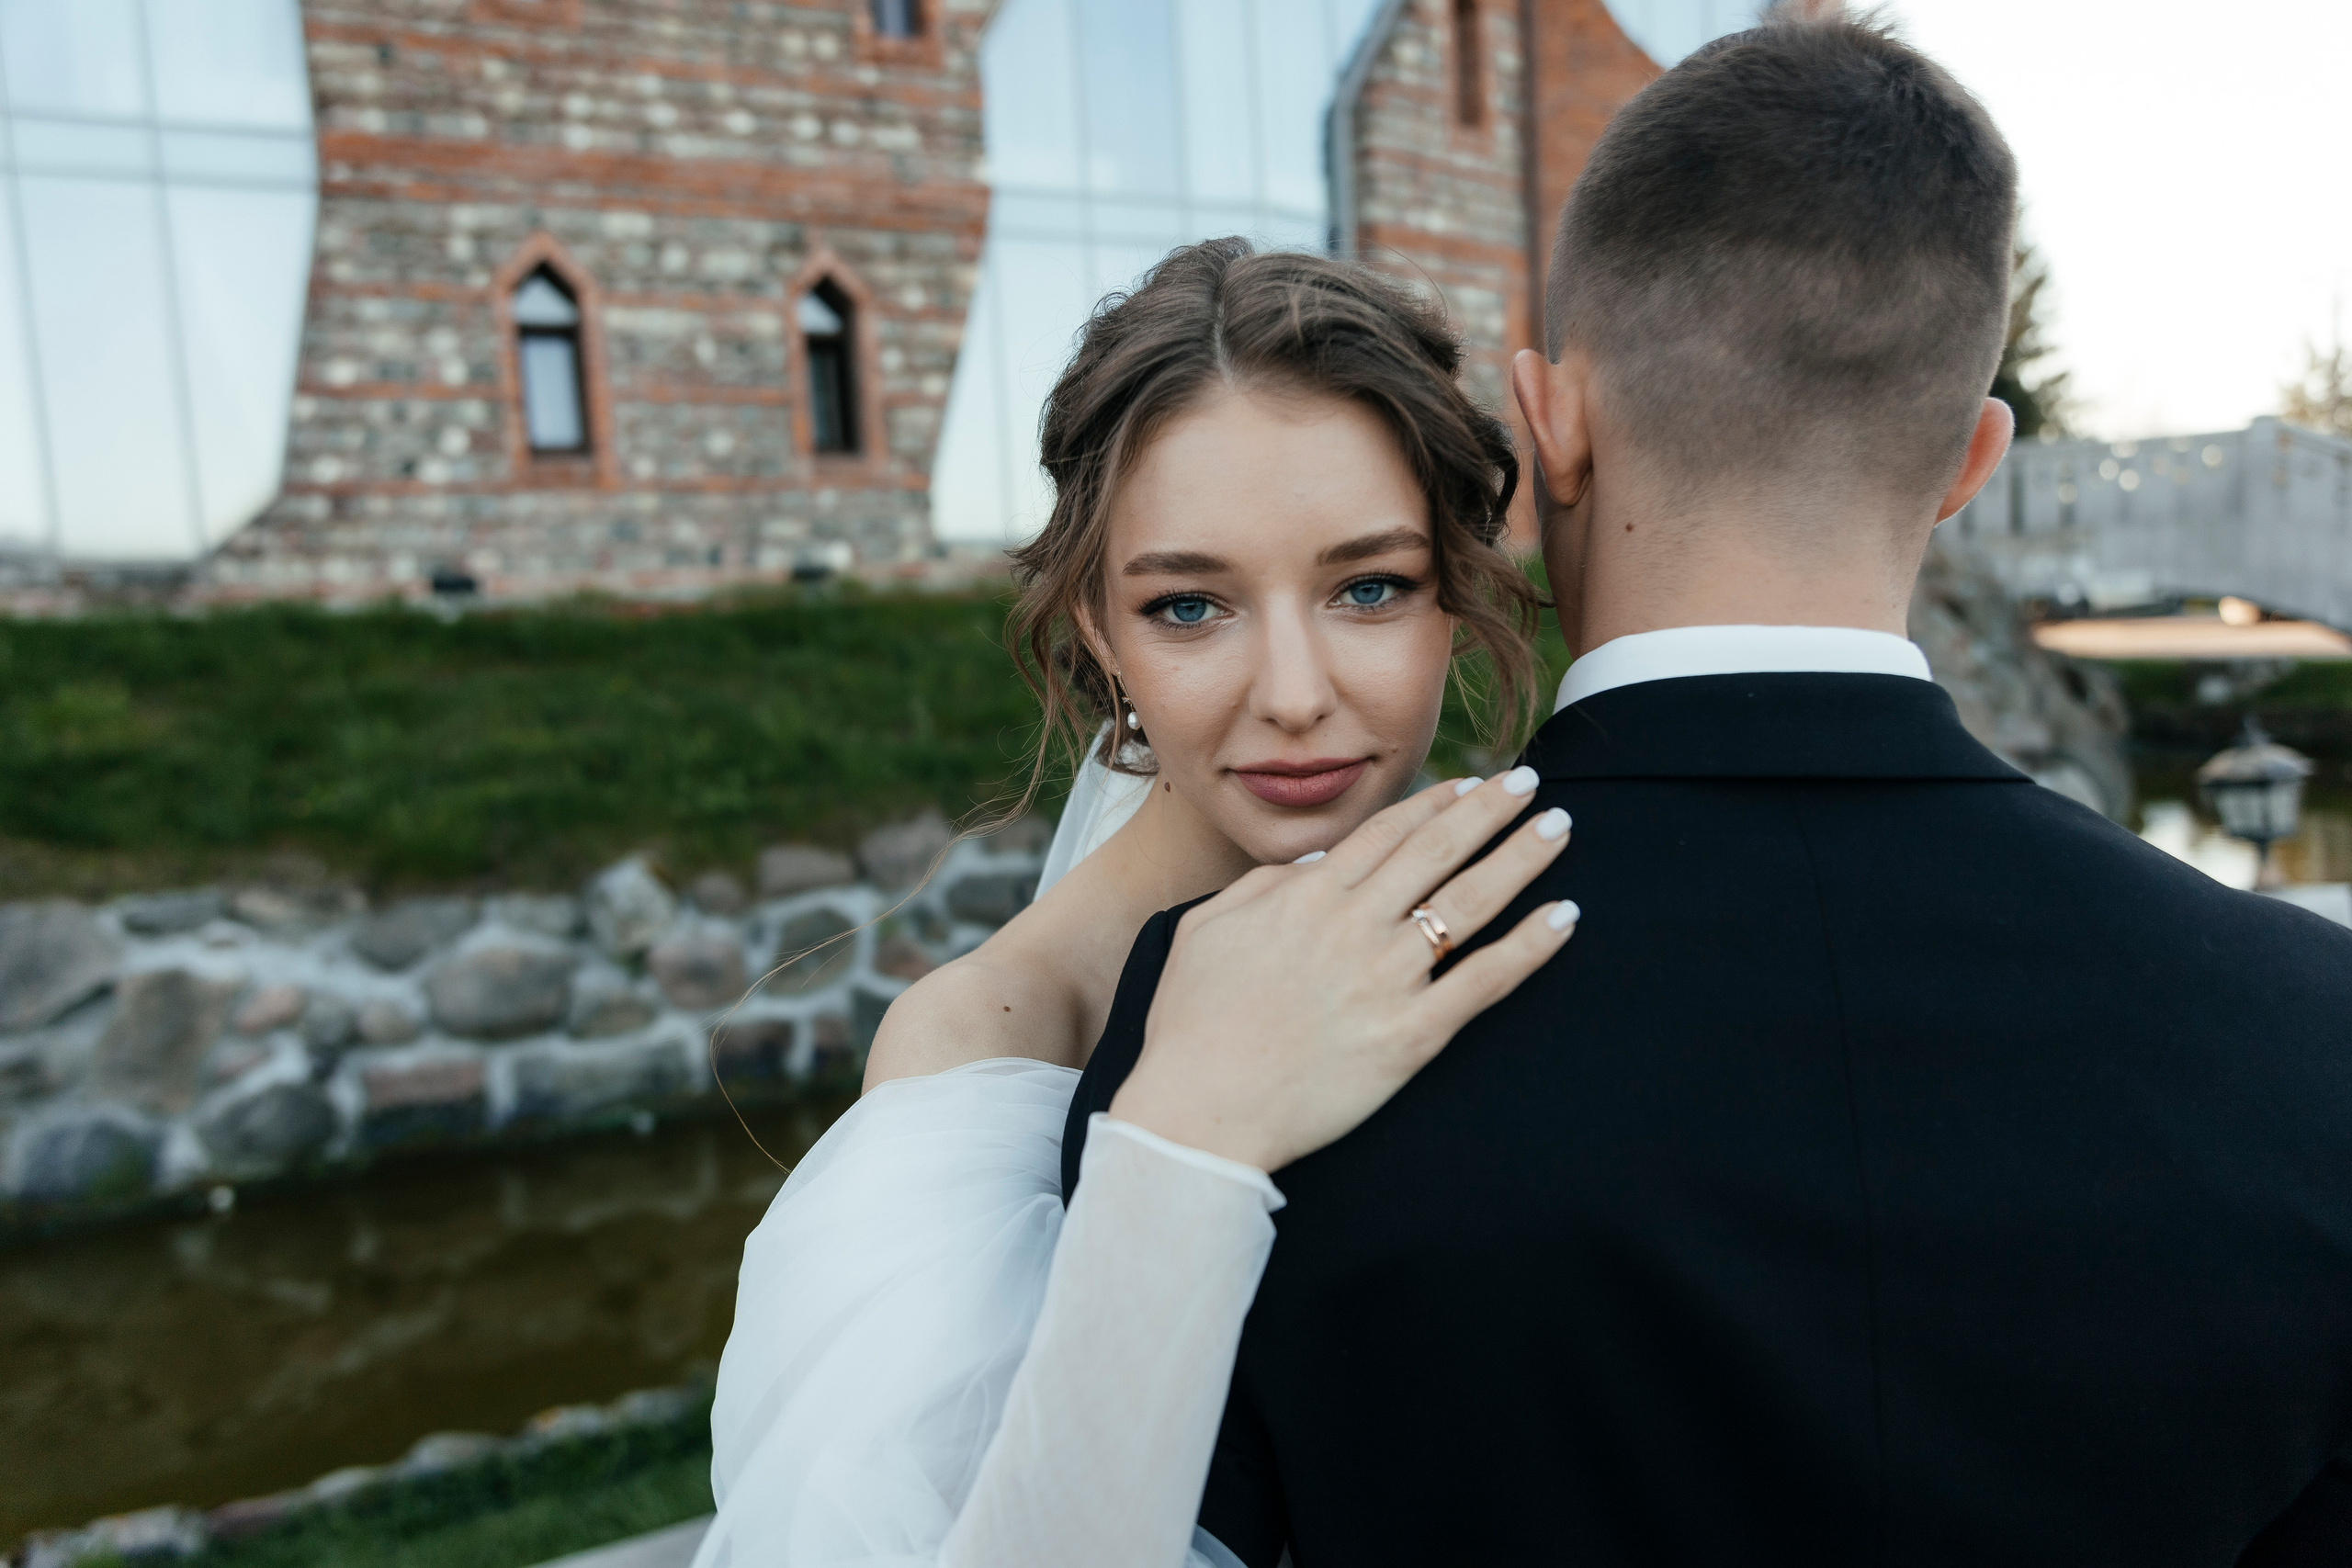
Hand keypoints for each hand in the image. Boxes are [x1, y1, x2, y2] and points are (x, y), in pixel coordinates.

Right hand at [1108, 767, 1577, 1171]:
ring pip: (1470, 902)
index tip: (1471, 784)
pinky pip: (1484, 982)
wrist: (1198, 1113)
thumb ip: (1261, 888)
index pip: (1387, 834)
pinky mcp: (1411, 1036)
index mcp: (1307, 898)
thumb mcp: (1203, 929)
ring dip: (1521, 858)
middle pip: (1439, 851)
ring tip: (1559, 828)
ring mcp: (1387, 979)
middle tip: (1531, 783)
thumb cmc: (1190, 1026)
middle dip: (1490, 810)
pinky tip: (1564, 916)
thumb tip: (1316, 867)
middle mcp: (1354, 926)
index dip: (1435, 804)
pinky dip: (1530, 946)